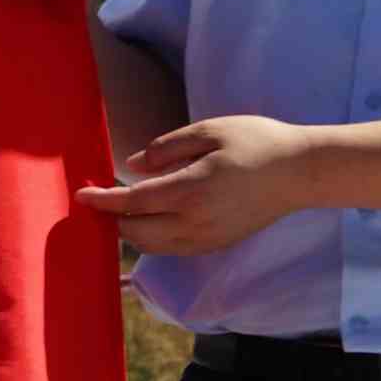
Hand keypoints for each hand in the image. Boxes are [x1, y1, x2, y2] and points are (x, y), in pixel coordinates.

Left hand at [81, 113, 329, 260]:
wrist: (300, 173)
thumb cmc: (256, 142)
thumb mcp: (209, 131)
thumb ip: (166, 149)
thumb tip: (132, 166)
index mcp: (189, 191)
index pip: (132, 203)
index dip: (102, 201)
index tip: (80, 196)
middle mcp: (194, 223)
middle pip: (136, 232)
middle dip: (113, 218)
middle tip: (100, 199)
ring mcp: (207, 239)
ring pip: (153, 247)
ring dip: (132, 231)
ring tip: (121, 210)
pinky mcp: (217, 245)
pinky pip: (173, 249)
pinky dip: (154, 239)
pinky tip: (151, 220)